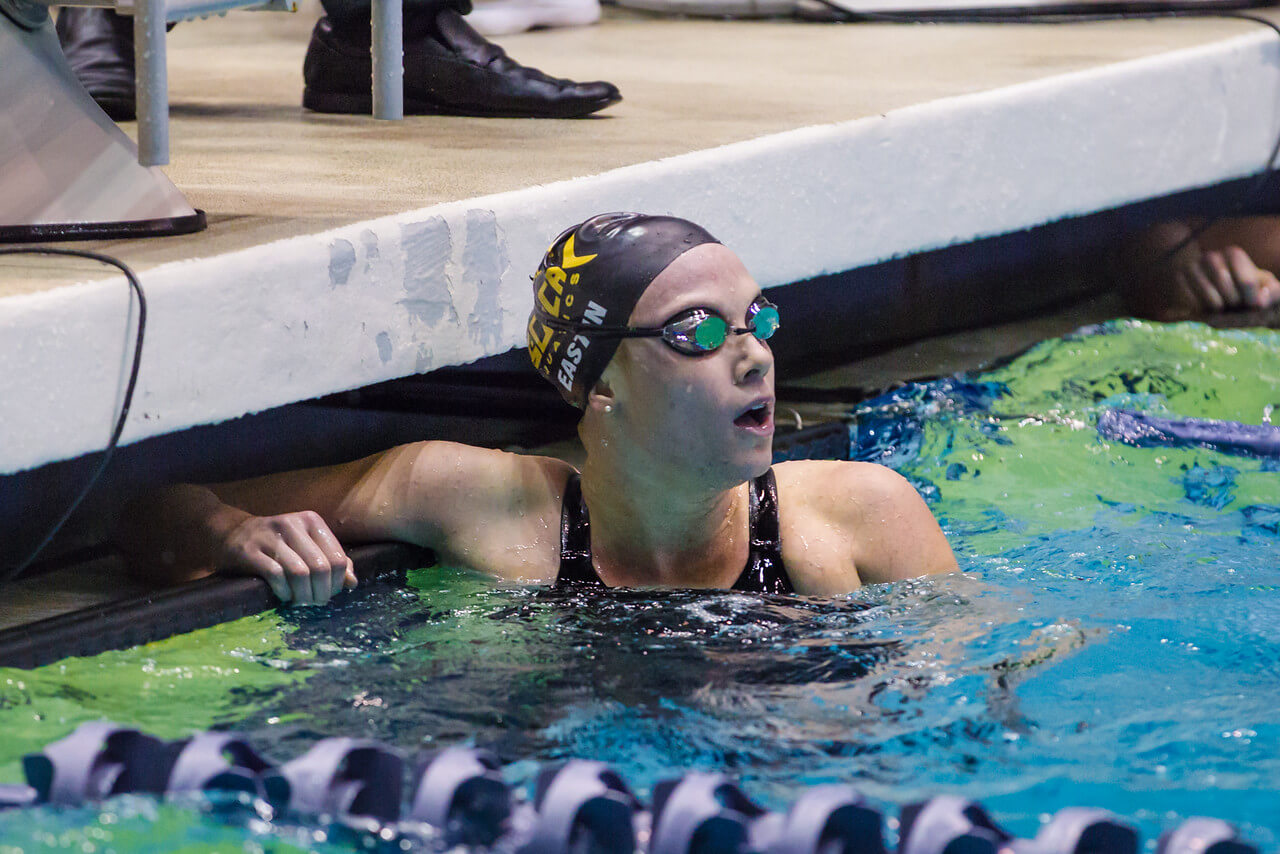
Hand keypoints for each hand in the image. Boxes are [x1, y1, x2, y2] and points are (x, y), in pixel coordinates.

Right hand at [219, 511, 355, 603]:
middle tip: (314, 602)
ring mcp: (270, 537)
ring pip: (301, 573)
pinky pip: (276, 576)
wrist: (231, 532)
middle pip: (321, 568)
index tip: (328, 594)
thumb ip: (331, 560)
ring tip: (300, 602)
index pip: (338, 559)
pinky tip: (283, 596)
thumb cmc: (276, 543)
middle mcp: (293, 525)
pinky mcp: (250, 551)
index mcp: (311, 521)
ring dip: (303, 595)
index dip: (337, 583)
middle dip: (321, 592)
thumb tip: (353, 583)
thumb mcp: (306, 545)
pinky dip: (284, 591)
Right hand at [1168, 245, 1279, 318]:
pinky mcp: (1179, 281)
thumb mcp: (1266, 287)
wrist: (1219, 289)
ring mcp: (1191, 268)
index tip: (1253, 306)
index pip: (1246, 281)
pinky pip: (1191, 302)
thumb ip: (1272, 292)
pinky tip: (1206, 307)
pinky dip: (1201, 310)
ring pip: (1207, 297)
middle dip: (1233, 302)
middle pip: (1225, 286)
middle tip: (1234, 306)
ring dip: (1218, 308)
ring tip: (1222, 307)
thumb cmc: (1246, 288)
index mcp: (1233, 254)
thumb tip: (1260, 300)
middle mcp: (1210, 256)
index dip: (1251, 298)